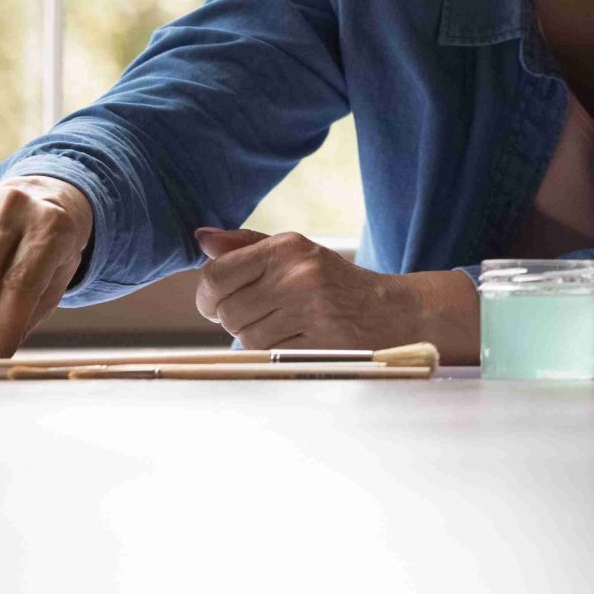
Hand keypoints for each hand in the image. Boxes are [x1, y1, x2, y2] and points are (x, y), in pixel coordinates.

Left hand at [192, 228, 479, 359]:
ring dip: (255, 337)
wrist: (391, 311)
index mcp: (287, 246)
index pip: (216, 276)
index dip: (206, 296)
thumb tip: (201, 238)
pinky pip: (268, 354)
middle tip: (261, 314)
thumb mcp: (296, 252)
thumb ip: (246, 246)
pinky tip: (296, 339)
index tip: (217, 302)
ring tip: (284, 325)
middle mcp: (298, 274)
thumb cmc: (334, 281)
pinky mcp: (318, 341)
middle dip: (234, 319)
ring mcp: (310, 309)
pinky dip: (273, 351)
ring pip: (244, 337)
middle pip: (226, 312)